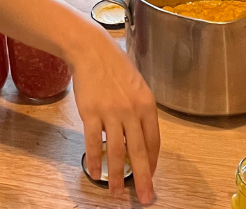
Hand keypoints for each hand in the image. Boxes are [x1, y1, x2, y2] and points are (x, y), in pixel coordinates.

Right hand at [69, 32, 160, 202]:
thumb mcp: (138, 87)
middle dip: (143, 179)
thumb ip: (140, 112)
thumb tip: (140, 139)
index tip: (150, 176)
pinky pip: (94, 142)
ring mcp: (111, 112)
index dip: (152, 163)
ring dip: (116, 176)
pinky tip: (95, 173)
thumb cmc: (115, 68)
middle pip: (139, 152)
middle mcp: (132, 111)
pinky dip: (95, 160)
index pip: (154, 142)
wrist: (92, 51)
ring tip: (115, 193)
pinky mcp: (91, 113)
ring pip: (116, 152)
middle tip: (144, 198)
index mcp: (147, 106)